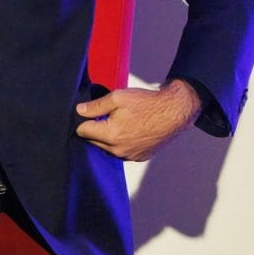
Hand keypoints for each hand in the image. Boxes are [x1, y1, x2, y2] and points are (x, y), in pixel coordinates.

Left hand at [75, 79, 202, 161]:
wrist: (173, 112)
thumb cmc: (147, 103)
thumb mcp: (118, 97)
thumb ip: (96, 106)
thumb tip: (79, 111)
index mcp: (111, 135)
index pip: (83, 131)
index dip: (85, 120)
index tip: (91, 114)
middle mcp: (119, 150)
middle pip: (93, 141)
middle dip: (96, 130)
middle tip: (107, 116)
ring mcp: (129, 155)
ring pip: (107, 148)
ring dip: (108, 138)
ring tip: (121, 122)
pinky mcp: (139, 157)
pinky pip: (122, 152)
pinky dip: (122, 143)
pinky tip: (130, 131)